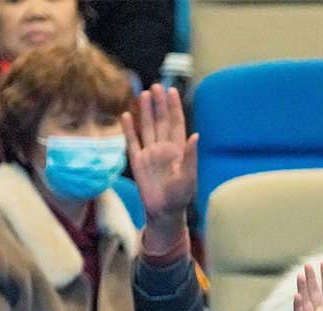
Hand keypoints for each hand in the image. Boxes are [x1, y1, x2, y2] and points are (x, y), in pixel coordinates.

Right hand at [122, 84, 198, 244]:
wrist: (164, 212)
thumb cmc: (180, 197)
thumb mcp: (189, 177)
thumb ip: (191, 156)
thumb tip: (196, 135)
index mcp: (179, 150)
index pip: (177, 123)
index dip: (174, 108)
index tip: (172, 92)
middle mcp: (164, 148)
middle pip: (161, 121)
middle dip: (160, 104)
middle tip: (157, 86)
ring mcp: (150, 154)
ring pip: (147, 127)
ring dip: (145, 112)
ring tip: (144, 94)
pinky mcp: (138, 162)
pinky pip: (132, 142)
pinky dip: (129, 129)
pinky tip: (126, 116)